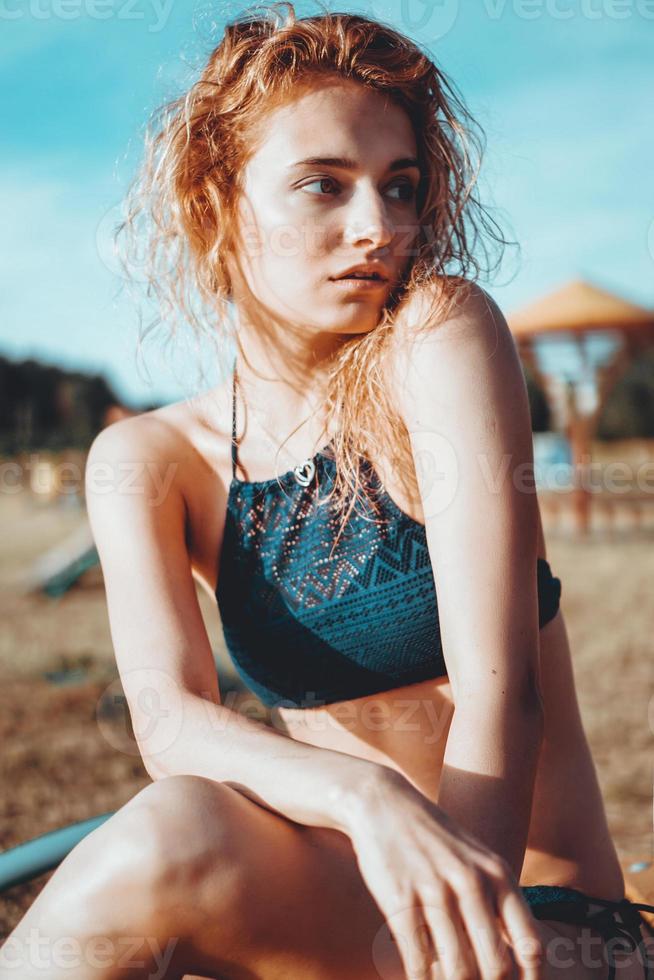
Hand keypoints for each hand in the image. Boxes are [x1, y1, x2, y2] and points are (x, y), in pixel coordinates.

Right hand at [345, 770, 543, 979]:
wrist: (384, 804)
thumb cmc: (435, 840)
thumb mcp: (478, 860)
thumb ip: (499, 902)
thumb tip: (518, 958)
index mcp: (498, 875)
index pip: (532, 945)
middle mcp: (471, 883)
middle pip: (496, 967)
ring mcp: (435, 891)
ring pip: (458, 971)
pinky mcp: (400, 900)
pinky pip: (419, 962)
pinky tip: (421, 979)